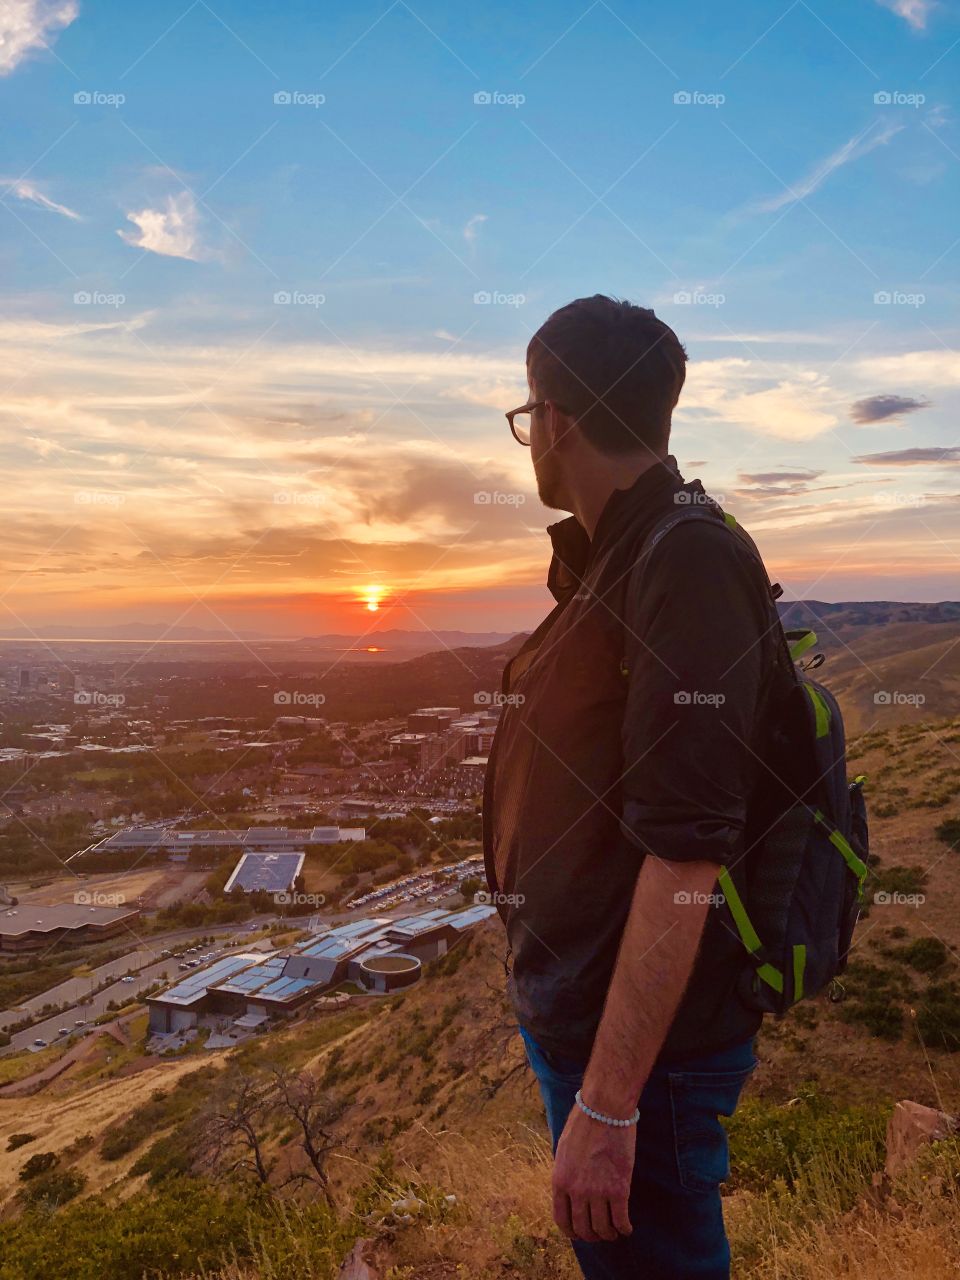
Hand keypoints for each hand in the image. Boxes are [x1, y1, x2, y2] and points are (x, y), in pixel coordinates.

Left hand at [552, 1102, 635, 1241]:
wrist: (604, 1109)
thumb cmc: (584, 1123)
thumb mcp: (563, 1150)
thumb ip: (565, 1173)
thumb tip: (569, 1191)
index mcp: (560, 1181)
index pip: (562, 1220)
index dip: (572, 1232)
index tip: (579, 1234)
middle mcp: (576, 1191)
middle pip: (583, 1229)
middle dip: (591, 1236)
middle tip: (599, 1234)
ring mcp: (598, 1192)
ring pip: (603, 1229)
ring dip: (609, 1235)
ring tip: (614, 1232)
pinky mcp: (619, 1189)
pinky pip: (621, 1220)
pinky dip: (624, 1229)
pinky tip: (627, 1228)